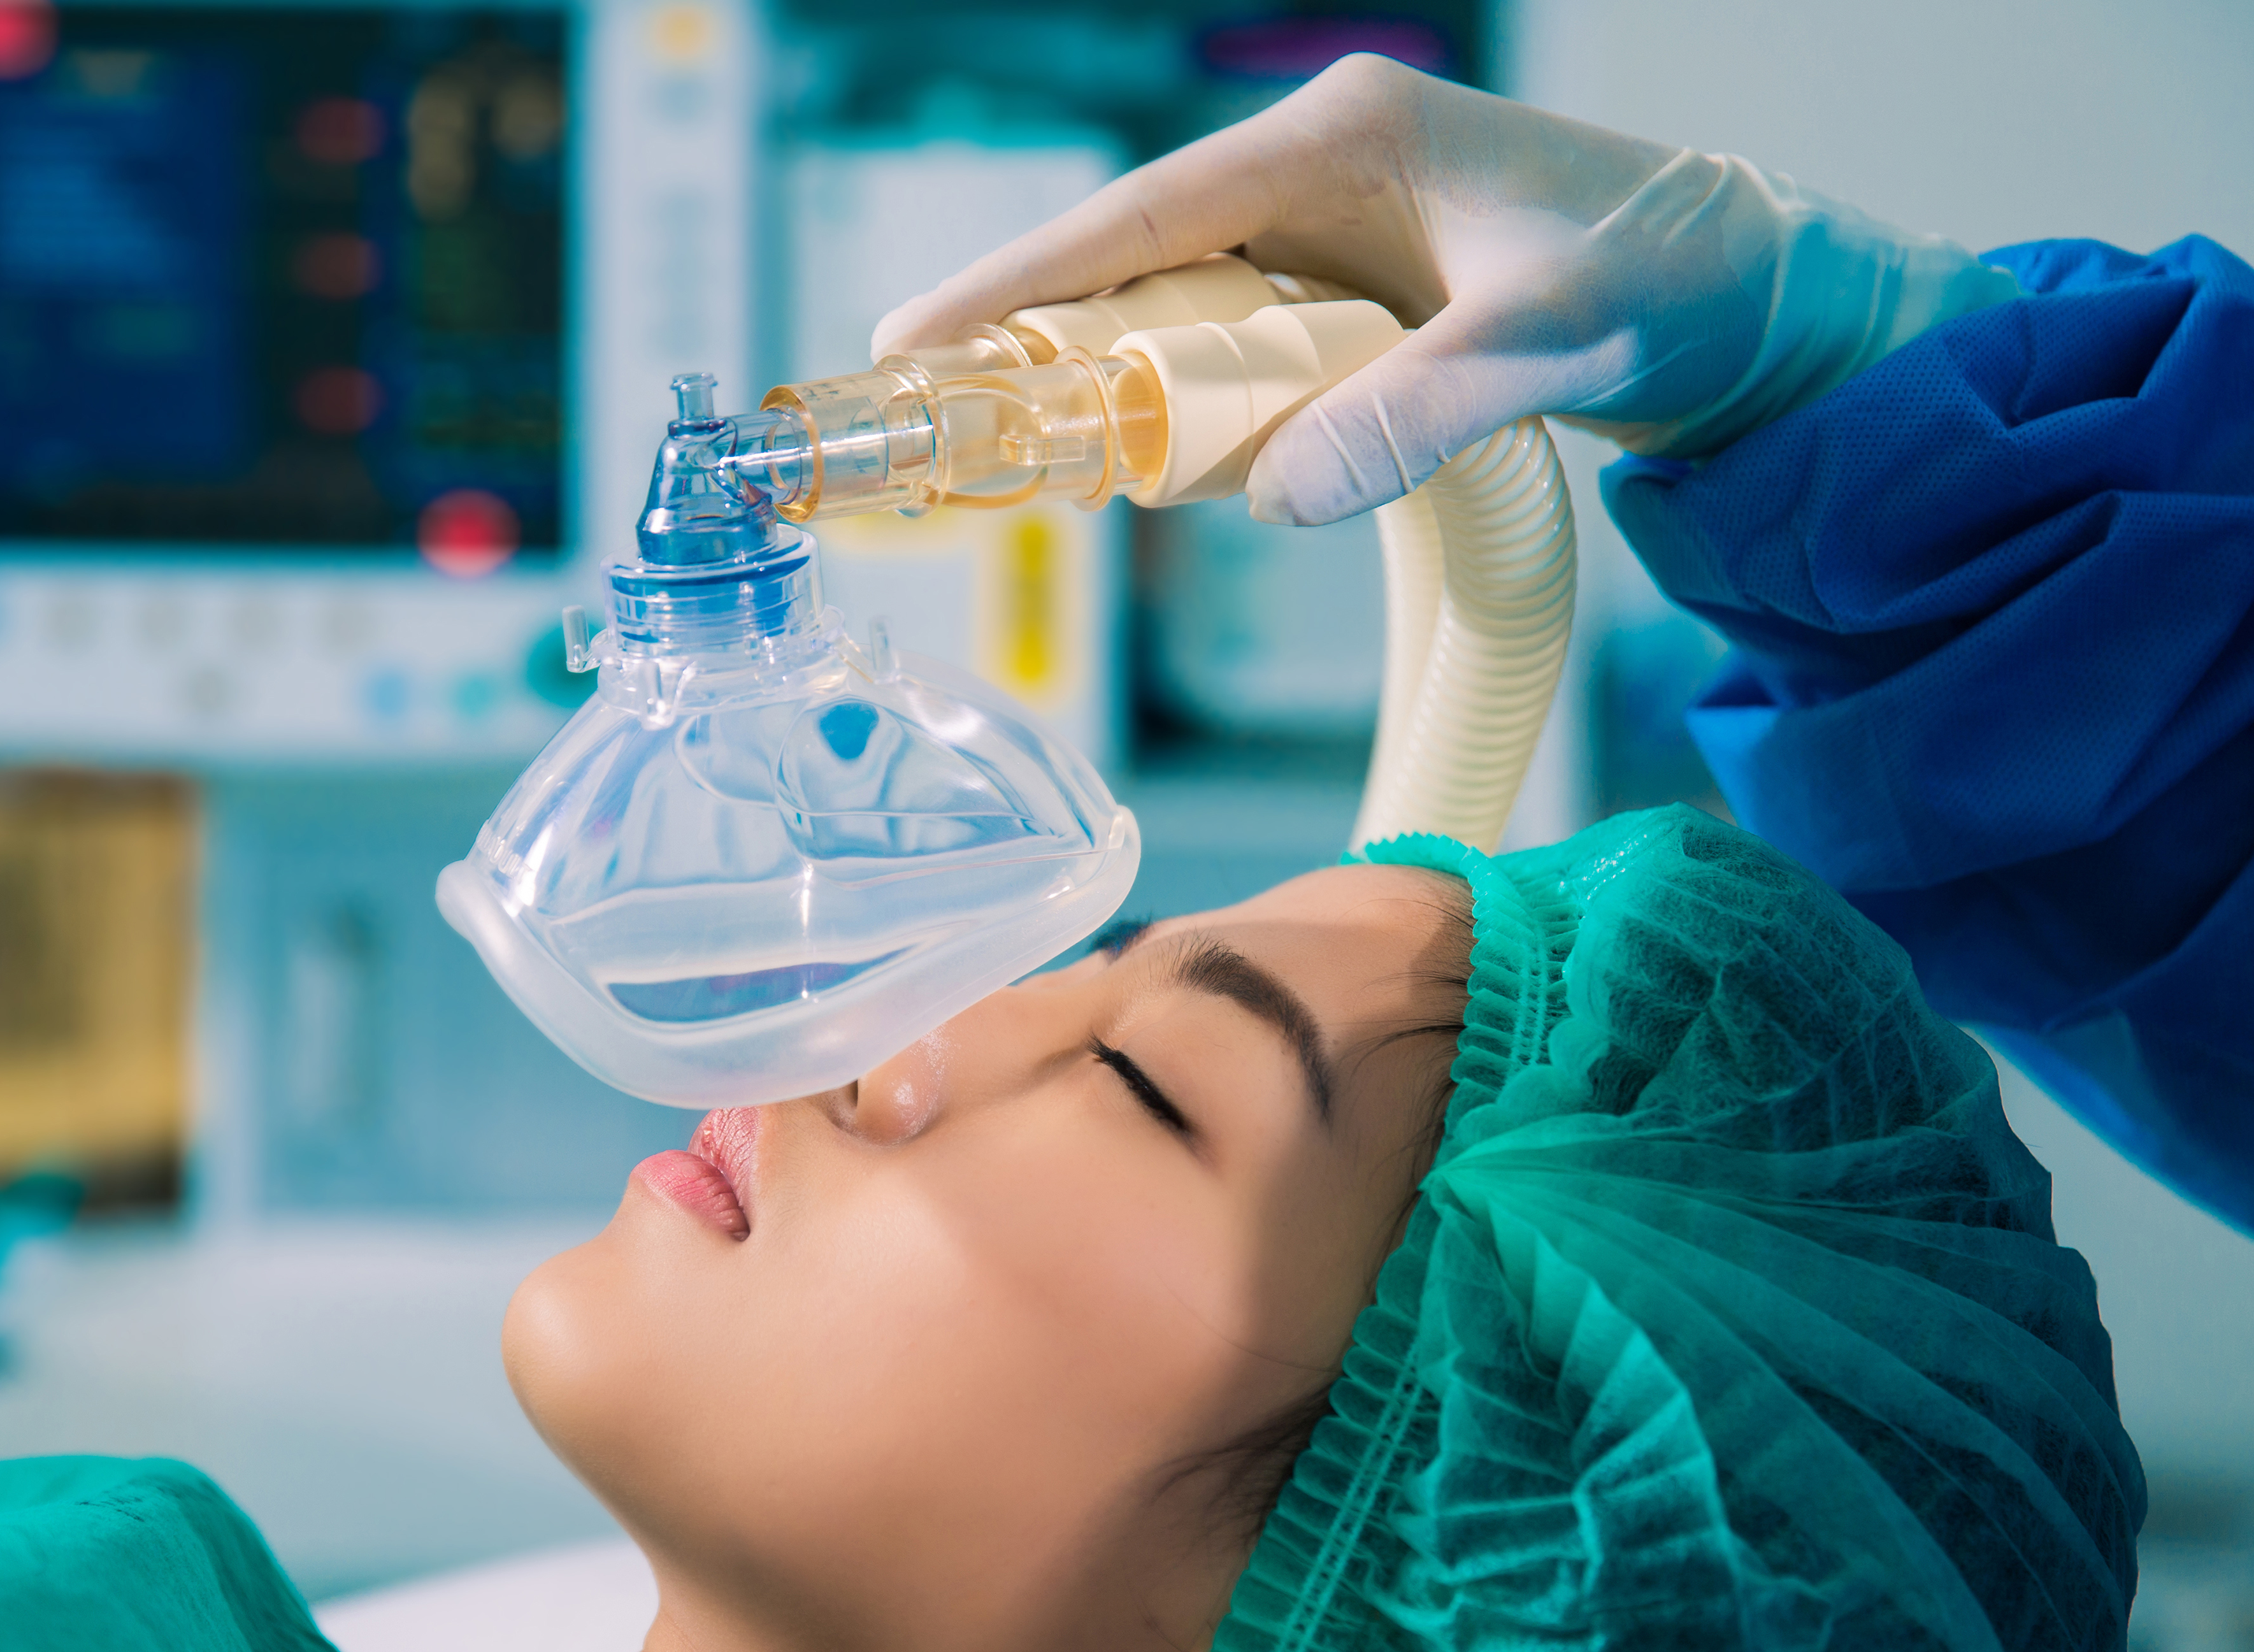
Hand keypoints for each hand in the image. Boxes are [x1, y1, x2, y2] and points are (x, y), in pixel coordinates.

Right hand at [873, 55, 2014, 523]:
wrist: (1754, 298)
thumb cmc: (1670, 283)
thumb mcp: (1548, 345)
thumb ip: (1414, 413)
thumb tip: (1276, 495)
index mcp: (1341, 137)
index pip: (1140, 215)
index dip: (1021, 282)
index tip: (915, 340)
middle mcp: (1319, 167)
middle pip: (1134, 261)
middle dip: (1042, 344)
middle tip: (948, 429)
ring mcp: (1332, 228)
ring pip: (1177, 309)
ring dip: (1115, 386)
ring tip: (1036, 461)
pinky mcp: (1352, 290)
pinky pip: (1233, 344)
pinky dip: (1188, 404)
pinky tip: (1158, 462)